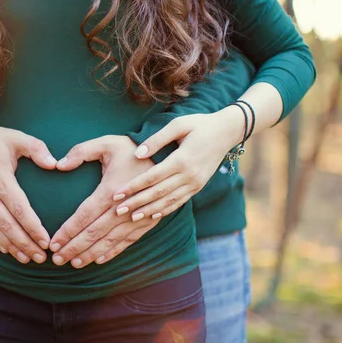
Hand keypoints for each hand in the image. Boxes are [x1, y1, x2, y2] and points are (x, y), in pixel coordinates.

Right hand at [0, 123, 57, 263]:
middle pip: (9, 226)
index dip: (34, 229)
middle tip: (41, 258)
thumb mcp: (16, 138)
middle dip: (26, 244)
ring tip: (26, 259)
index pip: (21, 211)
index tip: (47, 242)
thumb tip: (55, 164)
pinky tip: (6, 250)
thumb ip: (37, 149)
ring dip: (11, 247)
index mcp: (1, 180)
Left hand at [49, 136, 160, 267]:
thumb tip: (59, 165)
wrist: (166, 157)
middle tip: (57, 260)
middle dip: (74, 248)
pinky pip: (127, 241)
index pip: (84, 215)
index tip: (53, 243)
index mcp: (112, 188)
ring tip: (74, 263)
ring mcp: (137, 217)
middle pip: (94, 233)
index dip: (68, 231)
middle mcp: (124, 207)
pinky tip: (98, 260)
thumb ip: (80, 151)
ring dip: (90, 254)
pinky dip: (112, 252)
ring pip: (109, 241)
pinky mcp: (146, 222)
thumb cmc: (130, 149)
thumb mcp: (105, 143)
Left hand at [113, 108, 243, 219]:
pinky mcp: (198, 187)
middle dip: (136, 202)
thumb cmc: (199, 124)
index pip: (152, 177)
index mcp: (182, 159)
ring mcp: (195, 183)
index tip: (117, 193)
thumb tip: (137, 154)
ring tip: (131, 217)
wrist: (227, 132)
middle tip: (118, 210)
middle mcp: (189, 175)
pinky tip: (151, 215)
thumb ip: (157, 139)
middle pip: (158, 193)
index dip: (133, 187)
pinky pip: (179, 202)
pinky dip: (165, 210)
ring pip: (168, 201)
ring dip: (148, 210)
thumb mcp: (178, 125)